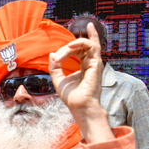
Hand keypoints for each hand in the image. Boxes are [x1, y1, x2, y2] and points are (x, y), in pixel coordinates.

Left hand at [49, 22, 113, 142]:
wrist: (79, 106)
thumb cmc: (71, 96)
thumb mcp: (58, 79)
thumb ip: (55, 66)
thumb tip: (52, 54)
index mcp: (84, 66)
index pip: (82, 49)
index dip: (75, 42)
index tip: (69, 43)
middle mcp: (91, 63)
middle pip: (79, 46)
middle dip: (65, 49)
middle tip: (56, 59)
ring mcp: (95, 62)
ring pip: (86, 44)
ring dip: (71, 46)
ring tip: (62, 54)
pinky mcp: (96, 63)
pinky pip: (92, 46)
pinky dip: (81, 42)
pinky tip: (70, 46)